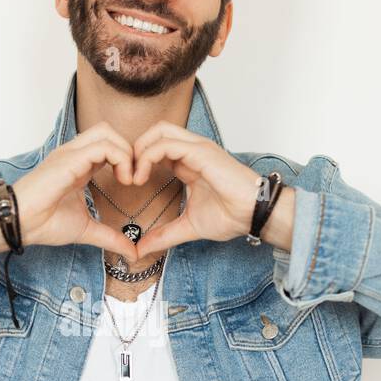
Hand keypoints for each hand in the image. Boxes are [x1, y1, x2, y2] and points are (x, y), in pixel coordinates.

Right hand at [11, 122, 140, 262]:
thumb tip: (132, 253)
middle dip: (128, 150)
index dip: (126, 159)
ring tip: (129, 179)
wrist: (19, 223)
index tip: (133, 184)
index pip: (108, 146)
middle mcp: (75, 154)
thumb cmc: (43, 223)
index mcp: (79, 165)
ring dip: (126, 153)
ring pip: (107, 132)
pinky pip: (102, 146)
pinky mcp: (69, 159)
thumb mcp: (87, 230)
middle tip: (134, 178)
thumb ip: (111, 238)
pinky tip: (123, 180)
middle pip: (108, 131)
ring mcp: (71, 154)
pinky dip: (120, 158)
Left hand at [130, 122, 294, 255]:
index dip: (139, 160)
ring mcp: (197, 148)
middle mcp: (192, 150)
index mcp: (189, 162)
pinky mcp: (201, 152)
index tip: (128, 183)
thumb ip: (164, 235)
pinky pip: (166, 143)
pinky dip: (148, 156)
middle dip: (136, 149)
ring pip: (159, 132)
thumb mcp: (188, 227)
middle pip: (155, 131)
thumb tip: (141, 249)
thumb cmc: (231, 216)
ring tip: (133, 176)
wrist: (254, 215)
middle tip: (126, 175)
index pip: (157, 147)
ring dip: (139, 151)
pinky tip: (141, 176)